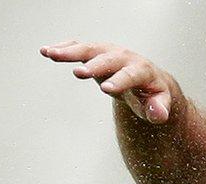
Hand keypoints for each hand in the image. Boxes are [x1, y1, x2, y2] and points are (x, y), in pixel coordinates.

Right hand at [40, 40, 173, 123]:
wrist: (148, 80)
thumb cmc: (153, 96)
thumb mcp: (159, 105)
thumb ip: (159, 110)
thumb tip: (158, 114)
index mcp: (142, 71)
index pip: (131, 75)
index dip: (119, 82)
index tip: (106, 89)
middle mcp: (125, 57)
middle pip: (108, 59)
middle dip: (94, 66)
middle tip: (78, 73)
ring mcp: (110, 53)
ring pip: (90, 49)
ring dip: (70, 51)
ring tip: (50, 54)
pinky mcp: (97, 53)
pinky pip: (80, 47)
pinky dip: (64, 48)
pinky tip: (47, 51)